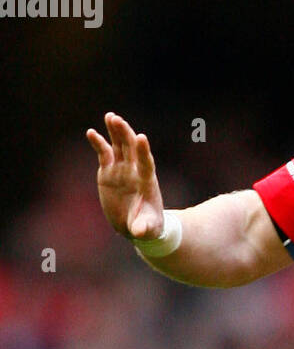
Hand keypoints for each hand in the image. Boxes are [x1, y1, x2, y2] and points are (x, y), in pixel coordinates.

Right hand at [86, 112, 165, 238]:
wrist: (137, 226)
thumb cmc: (148, 227)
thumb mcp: (146, 229)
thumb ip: (143, 228)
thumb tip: (138, 232)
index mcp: (147, 182)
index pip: (146, 163)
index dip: (143, 151)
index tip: (141, 137)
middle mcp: (135, 172)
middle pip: (131, 148)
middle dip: (125, 134)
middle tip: (117, 119)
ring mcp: (121, 170)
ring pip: (118, 147)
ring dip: (115, 132)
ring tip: (111, 116)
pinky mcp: (108, 172)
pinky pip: (104, 154)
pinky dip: (98, 143)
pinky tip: (91, 132)